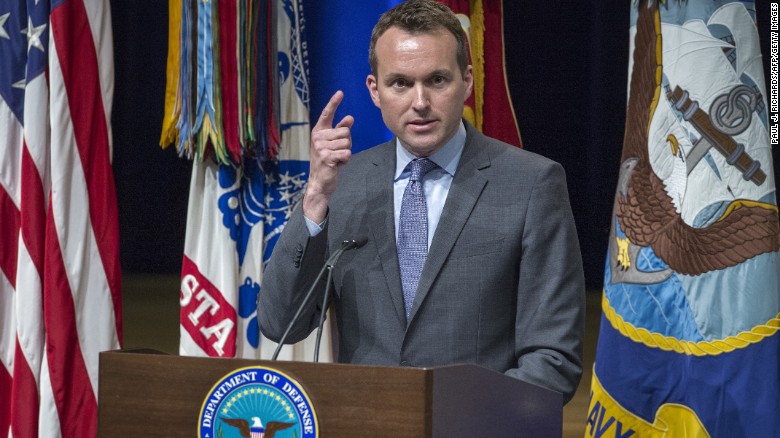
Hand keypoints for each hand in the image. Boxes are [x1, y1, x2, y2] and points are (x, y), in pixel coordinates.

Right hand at [303, 90, 354, 222]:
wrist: (320, 181)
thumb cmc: (328, 160)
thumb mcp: (333, 144)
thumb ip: (340, 131)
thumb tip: (350, 118)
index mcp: (318, 131)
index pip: (327, 114)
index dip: (334, 103)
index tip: (340, 92)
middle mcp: (318, 137)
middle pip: (345, 131)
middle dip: (347, 142)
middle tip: (338, 152)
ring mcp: (321, 147)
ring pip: (347, 142)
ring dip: (346, 152)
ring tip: (337, 158)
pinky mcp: (326, 157)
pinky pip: (347, 152)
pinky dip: (346, 160)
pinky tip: (338, 164)